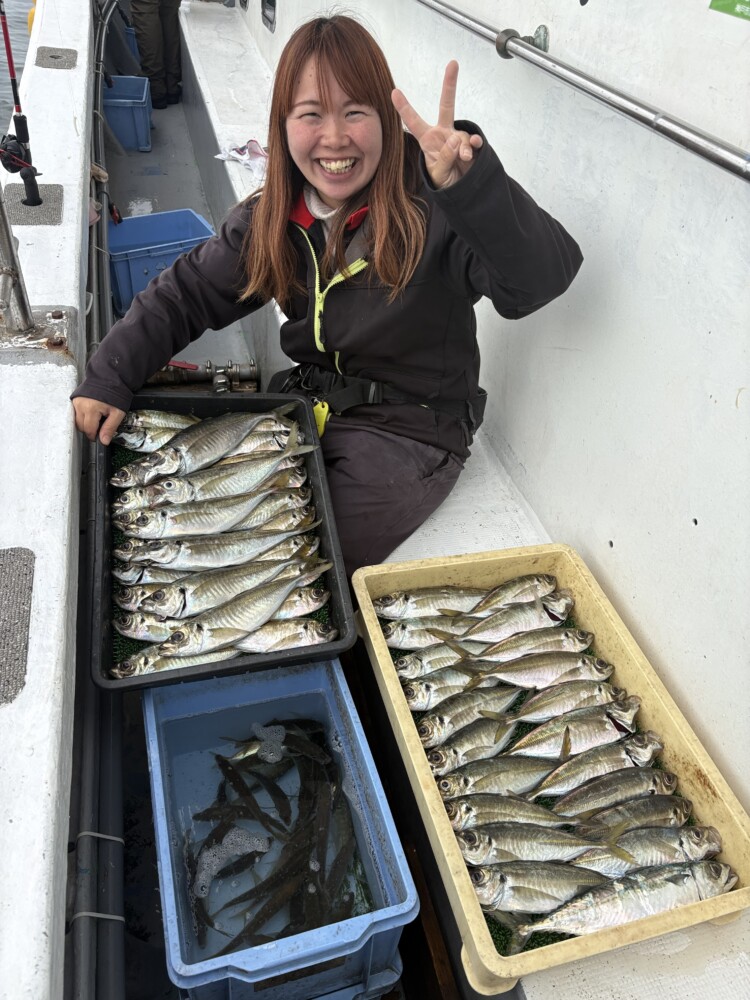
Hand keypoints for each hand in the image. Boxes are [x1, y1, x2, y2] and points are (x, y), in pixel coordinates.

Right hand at [72, 396, 125, 445]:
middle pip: (81, 426)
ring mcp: (76, 402)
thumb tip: (104, 441)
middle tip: (100, 427)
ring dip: (85, 423)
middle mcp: (80, 405)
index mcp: (91, 409)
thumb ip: (110, 428)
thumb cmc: (115, 395)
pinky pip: (75, 413)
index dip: (94, 436)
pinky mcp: (75, 399)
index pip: (88, 430)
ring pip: (77, 420)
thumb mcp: (117, 413)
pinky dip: (82, 416)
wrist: (110, 379)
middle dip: (89, 430)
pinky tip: (91, 414)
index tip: (99, 437)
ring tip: (96, 419)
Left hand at [391, 60, 482, 188]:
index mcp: (428, 140)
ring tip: (463, 159)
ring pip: (461, 136)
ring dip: (463, 148)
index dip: (404, 108)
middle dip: (450, 84)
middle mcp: (443, 134)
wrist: (460, 191)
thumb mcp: (438, 174)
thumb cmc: (443, 182)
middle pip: (446, 105)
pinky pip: (474, 140)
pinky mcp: (472, 146)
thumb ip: (444, 158)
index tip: (393, 91)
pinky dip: (475, 144)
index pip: (413, 121)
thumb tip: (455, 139)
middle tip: (453, 63)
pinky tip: (475, 146)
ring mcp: (458, 138)